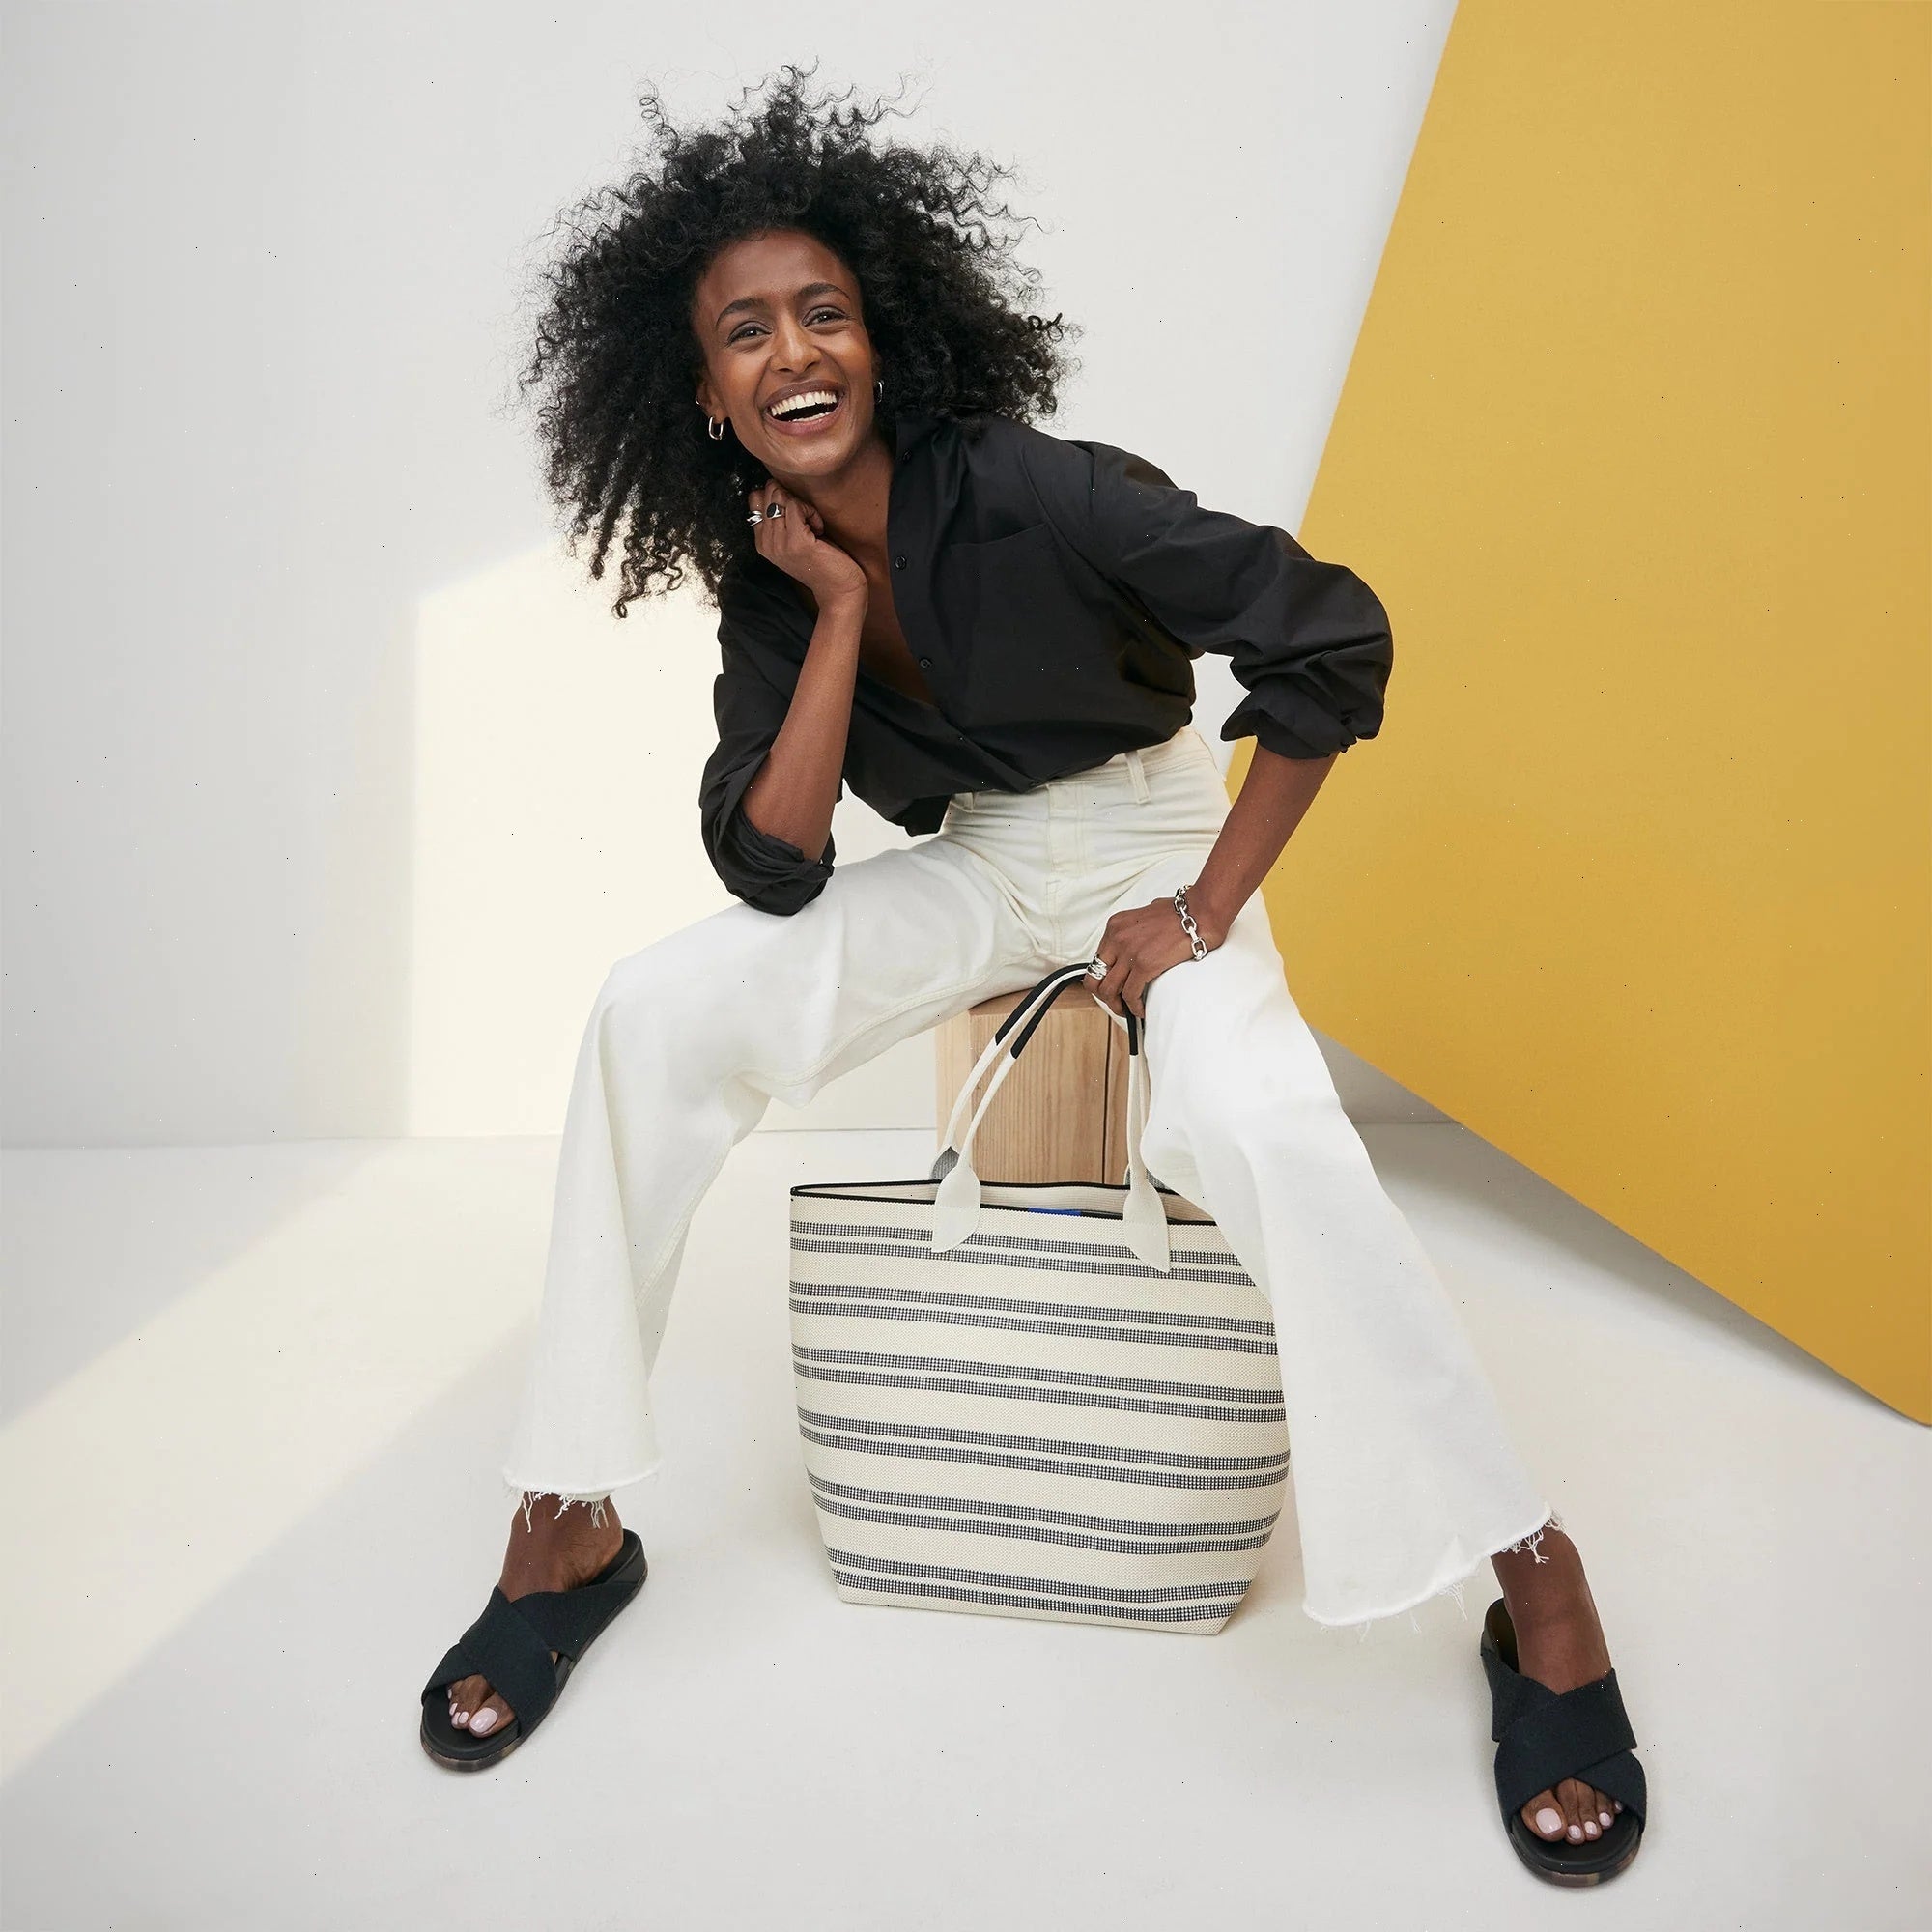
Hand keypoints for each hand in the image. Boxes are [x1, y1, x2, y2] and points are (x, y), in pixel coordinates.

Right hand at [748, 481, 866, 609]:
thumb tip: (777, 488)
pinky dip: (811, 511)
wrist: (838, 591)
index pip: (756, 499)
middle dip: (791, 497)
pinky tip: (819, 528)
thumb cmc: (822, 561)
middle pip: (769, 493)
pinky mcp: (796, 542)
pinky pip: (796, 505)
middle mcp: (766, 543)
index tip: (796, 515)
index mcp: (762, 542)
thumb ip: (781, 521)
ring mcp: (779, 543)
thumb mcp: (794, 540)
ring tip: (813, 526)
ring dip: (803, 505)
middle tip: (806, 518)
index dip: (778, 496)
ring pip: (781, 497)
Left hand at [1085, 890, 1227, 1019]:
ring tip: (1128, 1010)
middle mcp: (1117, 938)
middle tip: (1116, 1003)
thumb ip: (1133, 930)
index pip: (1096, 961)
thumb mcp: (1145, 915)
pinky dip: (1134, 1007)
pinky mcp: (1145, 965)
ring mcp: (1129, 952)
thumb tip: (1134, 944)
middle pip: (1095, 978)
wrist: (1200, 912)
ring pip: (1109, 990)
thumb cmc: (1180, 913)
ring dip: (1117, 1005)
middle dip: (1104, 995)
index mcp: (1115, 926)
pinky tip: (1141, 1010)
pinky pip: (1130, 994)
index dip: (1102, 979)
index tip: (1110, 987)